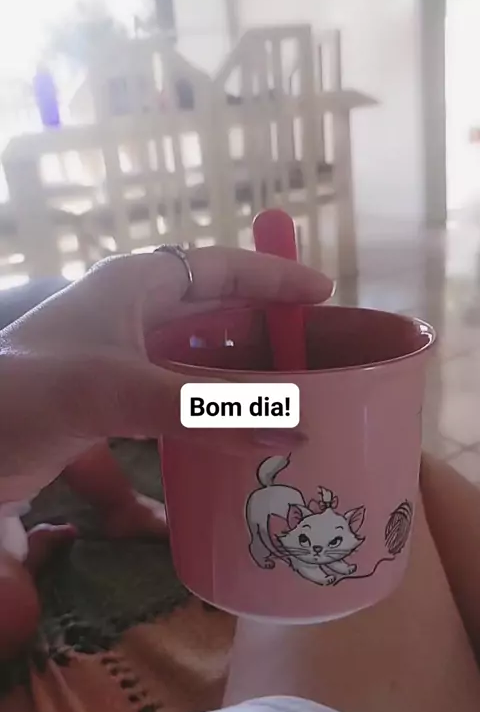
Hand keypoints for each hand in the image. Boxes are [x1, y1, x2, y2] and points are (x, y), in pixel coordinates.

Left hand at [0, 248, 332, 501]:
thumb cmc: (30, 391)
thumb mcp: (120, 390)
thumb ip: (205, 410)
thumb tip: (292, 431)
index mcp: (134, 286)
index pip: (219, 267)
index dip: (273, 276)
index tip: (322, 295)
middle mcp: (132, 318)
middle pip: (216, 316)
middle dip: (264, 335)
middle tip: (315, 361)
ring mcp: (122, 364)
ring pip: (199, 365)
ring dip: (240, 385)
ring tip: (291, 405)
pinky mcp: (112, 408)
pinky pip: (177, 406)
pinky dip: (208, 422)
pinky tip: (235, 445)